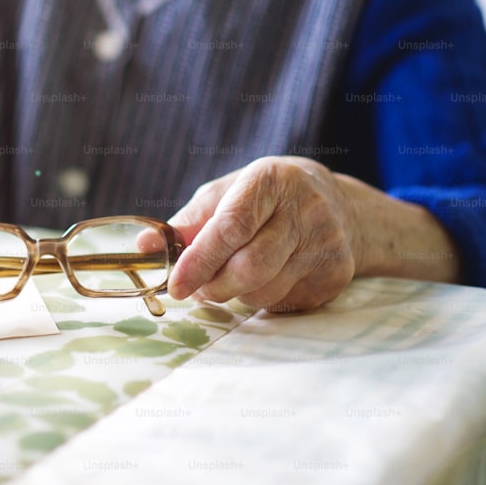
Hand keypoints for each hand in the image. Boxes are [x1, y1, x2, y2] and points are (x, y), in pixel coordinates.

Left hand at [167, 157, 356, 311]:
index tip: (176, 285)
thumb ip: (187, 222)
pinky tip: (268, 277)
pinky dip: (263, 299)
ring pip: (265, 291)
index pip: (231, 227)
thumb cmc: (266, 198)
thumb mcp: (225, 195)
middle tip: (197, 287)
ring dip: (237, 294)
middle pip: (249, 267)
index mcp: (270, 181)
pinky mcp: (337, 274)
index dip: (200, 260)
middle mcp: (305, 210)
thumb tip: (145, 245)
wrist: (340, 205)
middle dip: (214, 286)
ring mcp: (326, 244)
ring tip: (234, 275)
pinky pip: (285, 303)